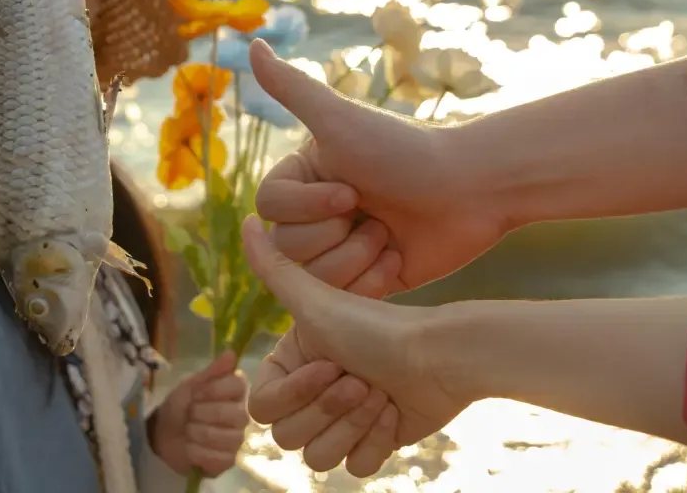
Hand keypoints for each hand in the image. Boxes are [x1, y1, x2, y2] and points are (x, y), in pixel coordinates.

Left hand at [150, 350, 249, 476]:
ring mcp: (237, 438)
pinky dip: (198, 452)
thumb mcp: (188, 386)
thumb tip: (232, 352)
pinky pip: (220, 458)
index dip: (214, 389)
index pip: (239, 384)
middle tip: (189, 414)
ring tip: (188, 430)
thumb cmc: (178, 407)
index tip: (196, 392)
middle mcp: (241, 413)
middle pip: (236, 413)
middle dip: (203, 414)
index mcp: (234, 391)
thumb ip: (210, 371)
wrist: (162, 436)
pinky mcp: (228, 460)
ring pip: (227, 437)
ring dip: (198, 434)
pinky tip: (191, 448)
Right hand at [242, 216, 466, 476]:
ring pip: (320, 457)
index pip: (262, 407)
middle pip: (289, 437)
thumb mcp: (317, 301)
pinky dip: (377, 441)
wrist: (439, 355)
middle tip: (362, 378)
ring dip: (356, 425)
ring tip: (381, 393)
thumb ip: (274, 266)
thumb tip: (247, 219)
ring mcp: (340, 421)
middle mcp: (310, 393)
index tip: (331, 363)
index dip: (296, 392)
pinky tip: (395, 410)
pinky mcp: (371, 443)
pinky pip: (356, 467)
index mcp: (291, 364)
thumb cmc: (379, 328)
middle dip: (331, 409)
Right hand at [249, 39, 507, 293]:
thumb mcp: (340, 119)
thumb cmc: (405, 150)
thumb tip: (252, 43)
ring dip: (357, 256)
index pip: (270, 210)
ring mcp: (339, 250)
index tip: (350, 192)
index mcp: (303, 179)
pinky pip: (345, 300)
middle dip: (336, 234)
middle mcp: (315, 215)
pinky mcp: (366, 282)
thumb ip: (291, 86)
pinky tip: (399, 256)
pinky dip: (374, 279)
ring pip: (314, 280)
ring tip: (389, 233)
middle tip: (374, 210)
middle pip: (287, 248)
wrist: (472, 189)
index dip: (307, 207)